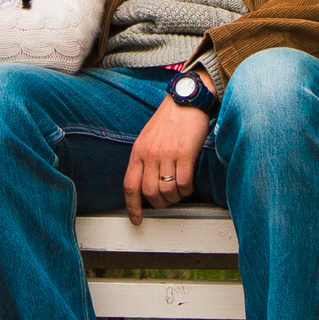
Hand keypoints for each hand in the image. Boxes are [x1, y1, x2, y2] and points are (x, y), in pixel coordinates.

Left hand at [123, 89, 210, 224]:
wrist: (185, 100)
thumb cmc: (169, 120)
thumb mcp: (148, 138)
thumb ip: (145, 159)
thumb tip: (146, 184)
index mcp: (138, 151)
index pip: (130, 185)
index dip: (132, 206)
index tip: (136, 219)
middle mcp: (150, 154)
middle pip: (149, 192)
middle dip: (159, 204)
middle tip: (167, 201)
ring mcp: (167, 153)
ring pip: (167, 190)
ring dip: (175, 198)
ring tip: (180, 192)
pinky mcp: (185, 152)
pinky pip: (184, 183)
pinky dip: (187, 190)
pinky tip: (189, 186)